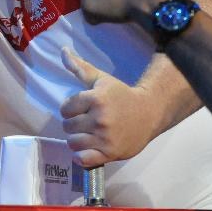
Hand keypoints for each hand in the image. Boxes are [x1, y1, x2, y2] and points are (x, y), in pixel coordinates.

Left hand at [60, 47, 159, 166]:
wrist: (149, 113)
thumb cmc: (122, 95)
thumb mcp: (101, 79)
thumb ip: (80, 67)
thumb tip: (62, 51)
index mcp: (96, 99)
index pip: (65, 108)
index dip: (70, 108)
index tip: (80, 109)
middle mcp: (99, 119)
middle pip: (67, 126)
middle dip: (74, 123)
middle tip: (86, 122)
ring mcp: (104, 138)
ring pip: (73, 143)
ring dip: (77, 139)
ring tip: (87, 134)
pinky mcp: (109, 153)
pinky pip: (83, 159)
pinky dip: (81, 156)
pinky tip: (88, 149)